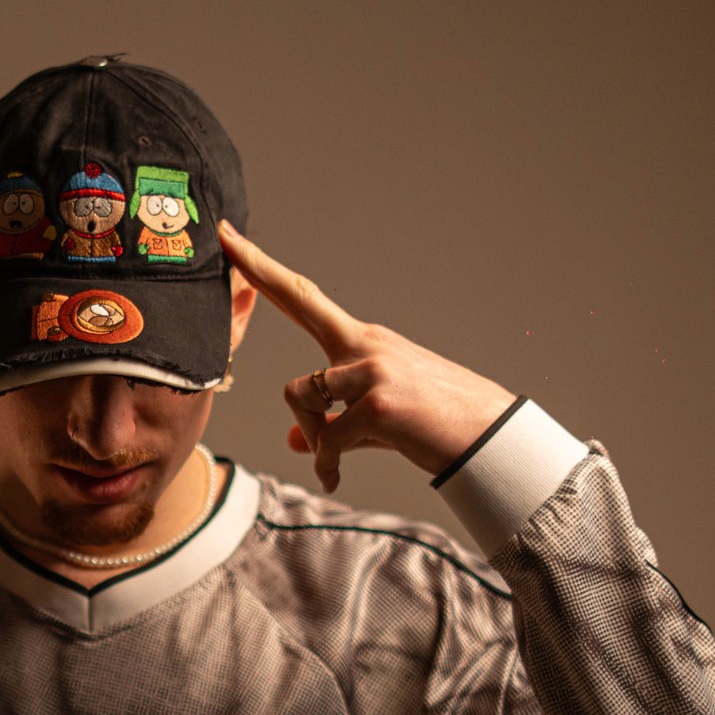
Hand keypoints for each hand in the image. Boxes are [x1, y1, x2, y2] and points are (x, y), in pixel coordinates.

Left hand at [217, 223, 515, 492]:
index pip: (306, 299)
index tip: (233, 240)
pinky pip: (325, 440)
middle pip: (299, 300)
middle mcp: (364, 344)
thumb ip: (331, 425)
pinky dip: (325, 464)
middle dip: (257, 268)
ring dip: (310, 435)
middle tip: (224, 235)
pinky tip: (334, 478)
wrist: (490, 439)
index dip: (266, 271)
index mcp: (362, 342)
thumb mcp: (376, 423)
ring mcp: (370, 370)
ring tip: (331, 460)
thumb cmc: (435, 425)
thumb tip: (296, 441)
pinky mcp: (375, 405)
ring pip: (300, 394)